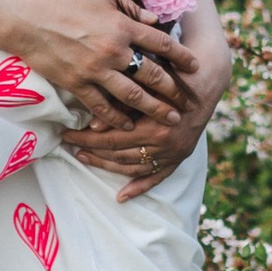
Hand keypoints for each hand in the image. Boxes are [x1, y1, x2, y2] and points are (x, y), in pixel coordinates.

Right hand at [0, 0, 192, 128]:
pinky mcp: (76, 84)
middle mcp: (113, 50)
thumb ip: (128, 7)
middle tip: (187, 103)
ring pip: (132, 95)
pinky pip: (101, 106)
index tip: (194, 66)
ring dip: (153, 109)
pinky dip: (116, 117)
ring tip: (169, 119)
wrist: (23, 16)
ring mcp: (94, 70)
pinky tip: (128, 125)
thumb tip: (153, 20)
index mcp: (121, 25)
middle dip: (173, 90)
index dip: (180, 55)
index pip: (160, 42)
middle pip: (152, 74)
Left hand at [73, 0, 228, 197]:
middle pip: (119, 154)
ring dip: (106, 165)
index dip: (86, 137)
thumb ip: (123, 103)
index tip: (65, 133)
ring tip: (84, 157)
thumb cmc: (172, 73)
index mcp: (156, 126)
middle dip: (91, 149)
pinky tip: (121, 197)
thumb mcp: (146, 81)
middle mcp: (166, 145)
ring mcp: (173, 154)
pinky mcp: (179, 158)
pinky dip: (139, 188)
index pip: (112, 138)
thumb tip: (94, 124)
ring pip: (133, 167)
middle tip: (68, 143)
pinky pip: (157, 177)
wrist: (206, 80)